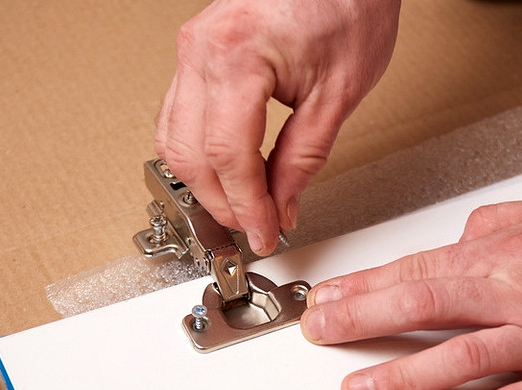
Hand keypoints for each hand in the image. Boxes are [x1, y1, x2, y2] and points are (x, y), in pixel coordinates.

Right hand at [155, 0, 399, 254]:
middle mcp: (202, 50)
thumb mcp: (339, 93)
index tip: (264, 233)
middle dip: (222, 202)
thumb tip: (283, 204)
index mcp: (238, 56)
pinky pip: (177, 115)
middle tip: (254, 227)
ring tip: (238, 208)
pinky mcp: (195, 51)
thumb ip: (304, 158)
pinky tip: (222, 173)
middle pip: (192, 155)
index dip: (246, 206)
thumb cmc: (348, 3)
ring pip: (173, 139)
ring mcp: (192, 49)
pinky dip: (196, 153)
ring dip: (202, 183)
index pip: (230, 158)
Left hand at [300, 197, 521, 389]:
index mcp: (508, 254)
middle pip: (422, 308)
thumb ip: (497, 223)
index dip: (366, 286)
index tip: (330, 298)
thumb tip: (456, 240)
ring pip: (457, 360)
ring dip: (399, 376)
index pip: (419, 269)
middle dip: (361, 322)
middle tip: (320, 335)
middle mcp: (519, 296)